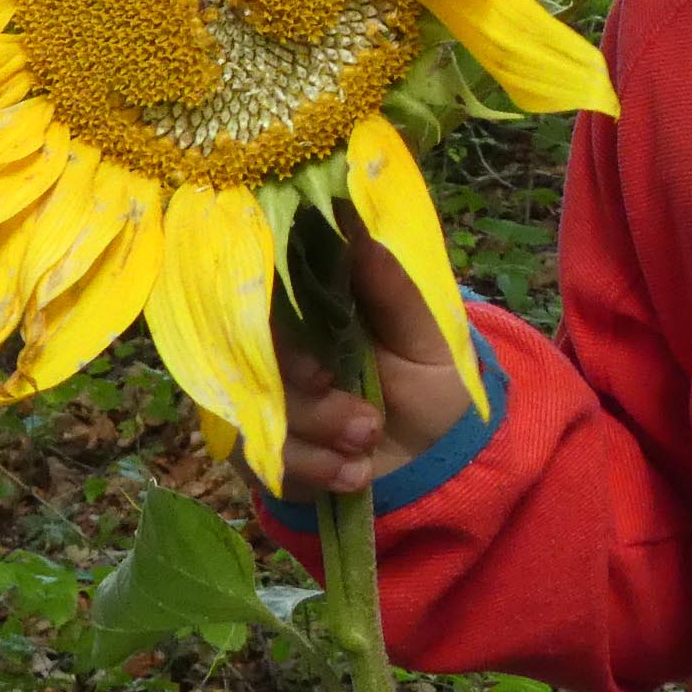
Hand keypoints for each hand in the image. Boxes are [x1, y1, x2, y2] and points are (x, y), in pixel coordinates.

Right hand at [272, 233, 474, 501]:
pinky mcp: (265, 450)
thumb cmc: (432, 383)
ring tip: (370, 444)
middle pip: (252, 364)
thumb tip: (353, 217)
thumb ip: (388, 286)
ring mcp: (267, 400)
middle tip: (367, 421)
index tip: (320, 369)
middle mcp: (279, 349)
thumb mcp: (426, 335)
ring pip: (258, 414)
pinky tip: (354, 474)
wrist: (440, 462)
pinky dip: (314, 471)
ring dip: (319, 437)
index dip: (280, 334)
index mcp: (313, 308)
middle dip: (308, 401)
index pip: (265, 299)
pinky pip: (265, 461)